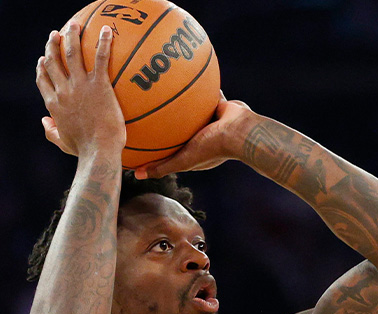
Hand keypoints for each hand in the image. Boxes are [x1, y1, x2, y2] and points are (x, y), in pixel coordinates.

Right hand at [35, 22, 124, 156]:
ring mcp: (80, 86)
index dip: (42, 66)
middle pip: (53, 61)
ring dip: (71, 36)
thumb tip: (44, 122)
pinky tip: (107, 30)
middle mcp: (63, 91)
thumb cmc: (84, 150)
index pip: (43, 79)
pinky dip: (103, 42)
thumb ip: (51, 131)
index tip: (43, 57)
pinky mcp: (99, 85)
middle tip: (56, 34)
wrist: (98, 151)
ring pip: (71, 53)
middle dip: (53, 45)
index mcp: (53, 104)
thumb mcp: (63, 142)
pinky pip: (100, 58)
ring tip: (74, 24)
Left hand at [133, 95, 256, 178]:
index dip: (158, 145)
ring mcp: (211, 121)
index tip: (141, 138)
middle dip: (166, 121)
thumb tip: (136, 174)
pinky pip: (205, 93)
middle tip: (146, 111)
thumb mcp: (183, 160)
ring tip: (161, 89)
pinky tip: (181, 75)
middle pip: (179, 128)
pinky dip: (196, 86)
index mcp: (194, 151)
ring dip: (180, 103)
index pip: (171, 148)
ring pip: (190, 110)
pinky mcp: (219, 105)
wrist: (241, 130)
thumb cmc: (213, 148)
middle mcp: (202, 136)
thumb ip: (162, 167)